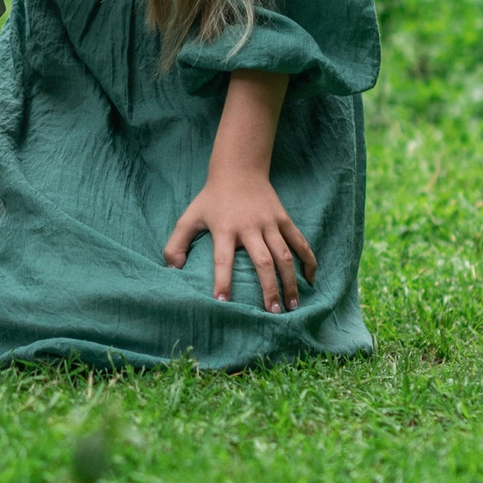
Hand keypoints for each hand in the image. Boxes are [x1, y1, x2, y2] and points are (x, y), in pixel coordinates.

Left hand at [162, 170, 314, 311]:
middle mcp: (250, 227)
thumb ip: (176, 243)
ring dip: (290, 281)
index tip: (222, 303)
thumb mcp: (189, 216)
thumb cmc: (212, 198)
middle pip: (263, 262)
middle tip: (273, 313)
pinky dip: (308, 260)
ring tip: (292, 305)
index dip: (222, 281)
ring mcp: (270, 223)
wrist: (239, 169)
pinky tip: (310, 279)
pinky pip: (300, 241)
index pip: (222, 259)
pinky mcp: (284, 218)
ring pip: (285, 255)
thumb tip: (172, 270)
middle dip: (269, 289)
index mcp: (225, 229)